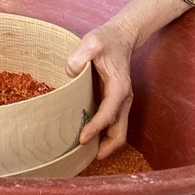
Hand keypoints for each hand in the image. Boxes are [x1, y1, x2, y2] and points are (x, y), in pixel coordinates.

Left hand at [65, 19, 136, 159]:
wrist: (121, 36)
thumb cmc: (106, 39)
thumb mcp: (92, 41)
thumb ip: (81, 55)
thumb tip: (70, 72)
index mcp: (119, 87)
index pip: (109, 114)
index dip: (96, 128)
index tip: (81, 139)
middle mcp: (124, 98)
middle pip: (120, 132)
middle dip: (105, 148)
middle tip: (84, 158)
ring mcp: (121, 101)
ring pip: (118, 131)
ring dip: (105, 144)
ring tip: (84, 153)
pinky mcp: (115, 100)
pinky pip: (112, 123)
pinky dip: (103, 134)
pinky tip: (87, 136)